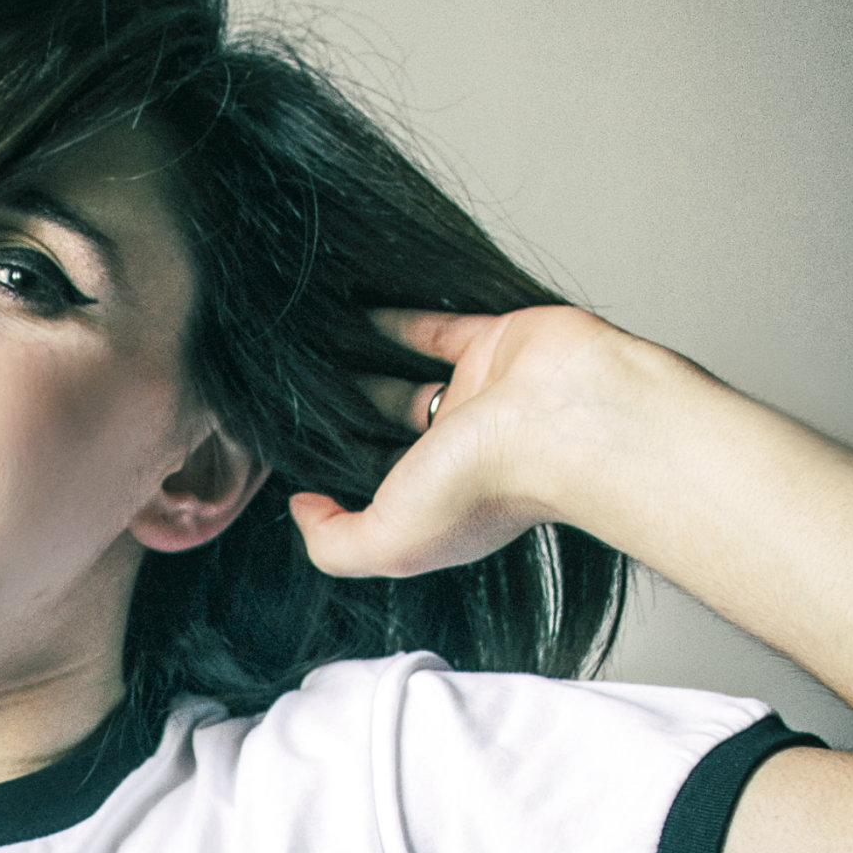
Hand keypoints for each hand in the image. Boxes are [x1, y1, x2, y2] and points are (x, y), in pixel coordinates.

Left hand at [289, 303, 625, 580]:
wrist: (566, 422)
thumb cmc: (489, 487)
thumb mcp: (387, 544)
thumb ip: (334, 542)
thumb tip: (301, 509)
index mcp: (438, 507)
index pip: (377, 498)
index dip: (336, 484)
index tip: (286, 462)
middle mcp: (459, 457)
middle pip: (388, 438)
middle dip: (347, 422)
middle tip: (290, 396)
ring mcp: (477, 399)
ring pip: (409, 380)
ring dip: (367, 366)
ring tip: (314, 349)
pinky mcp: (493, 343)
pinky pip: (437, 326)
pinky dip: (400, 318)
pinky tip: (358, 308)